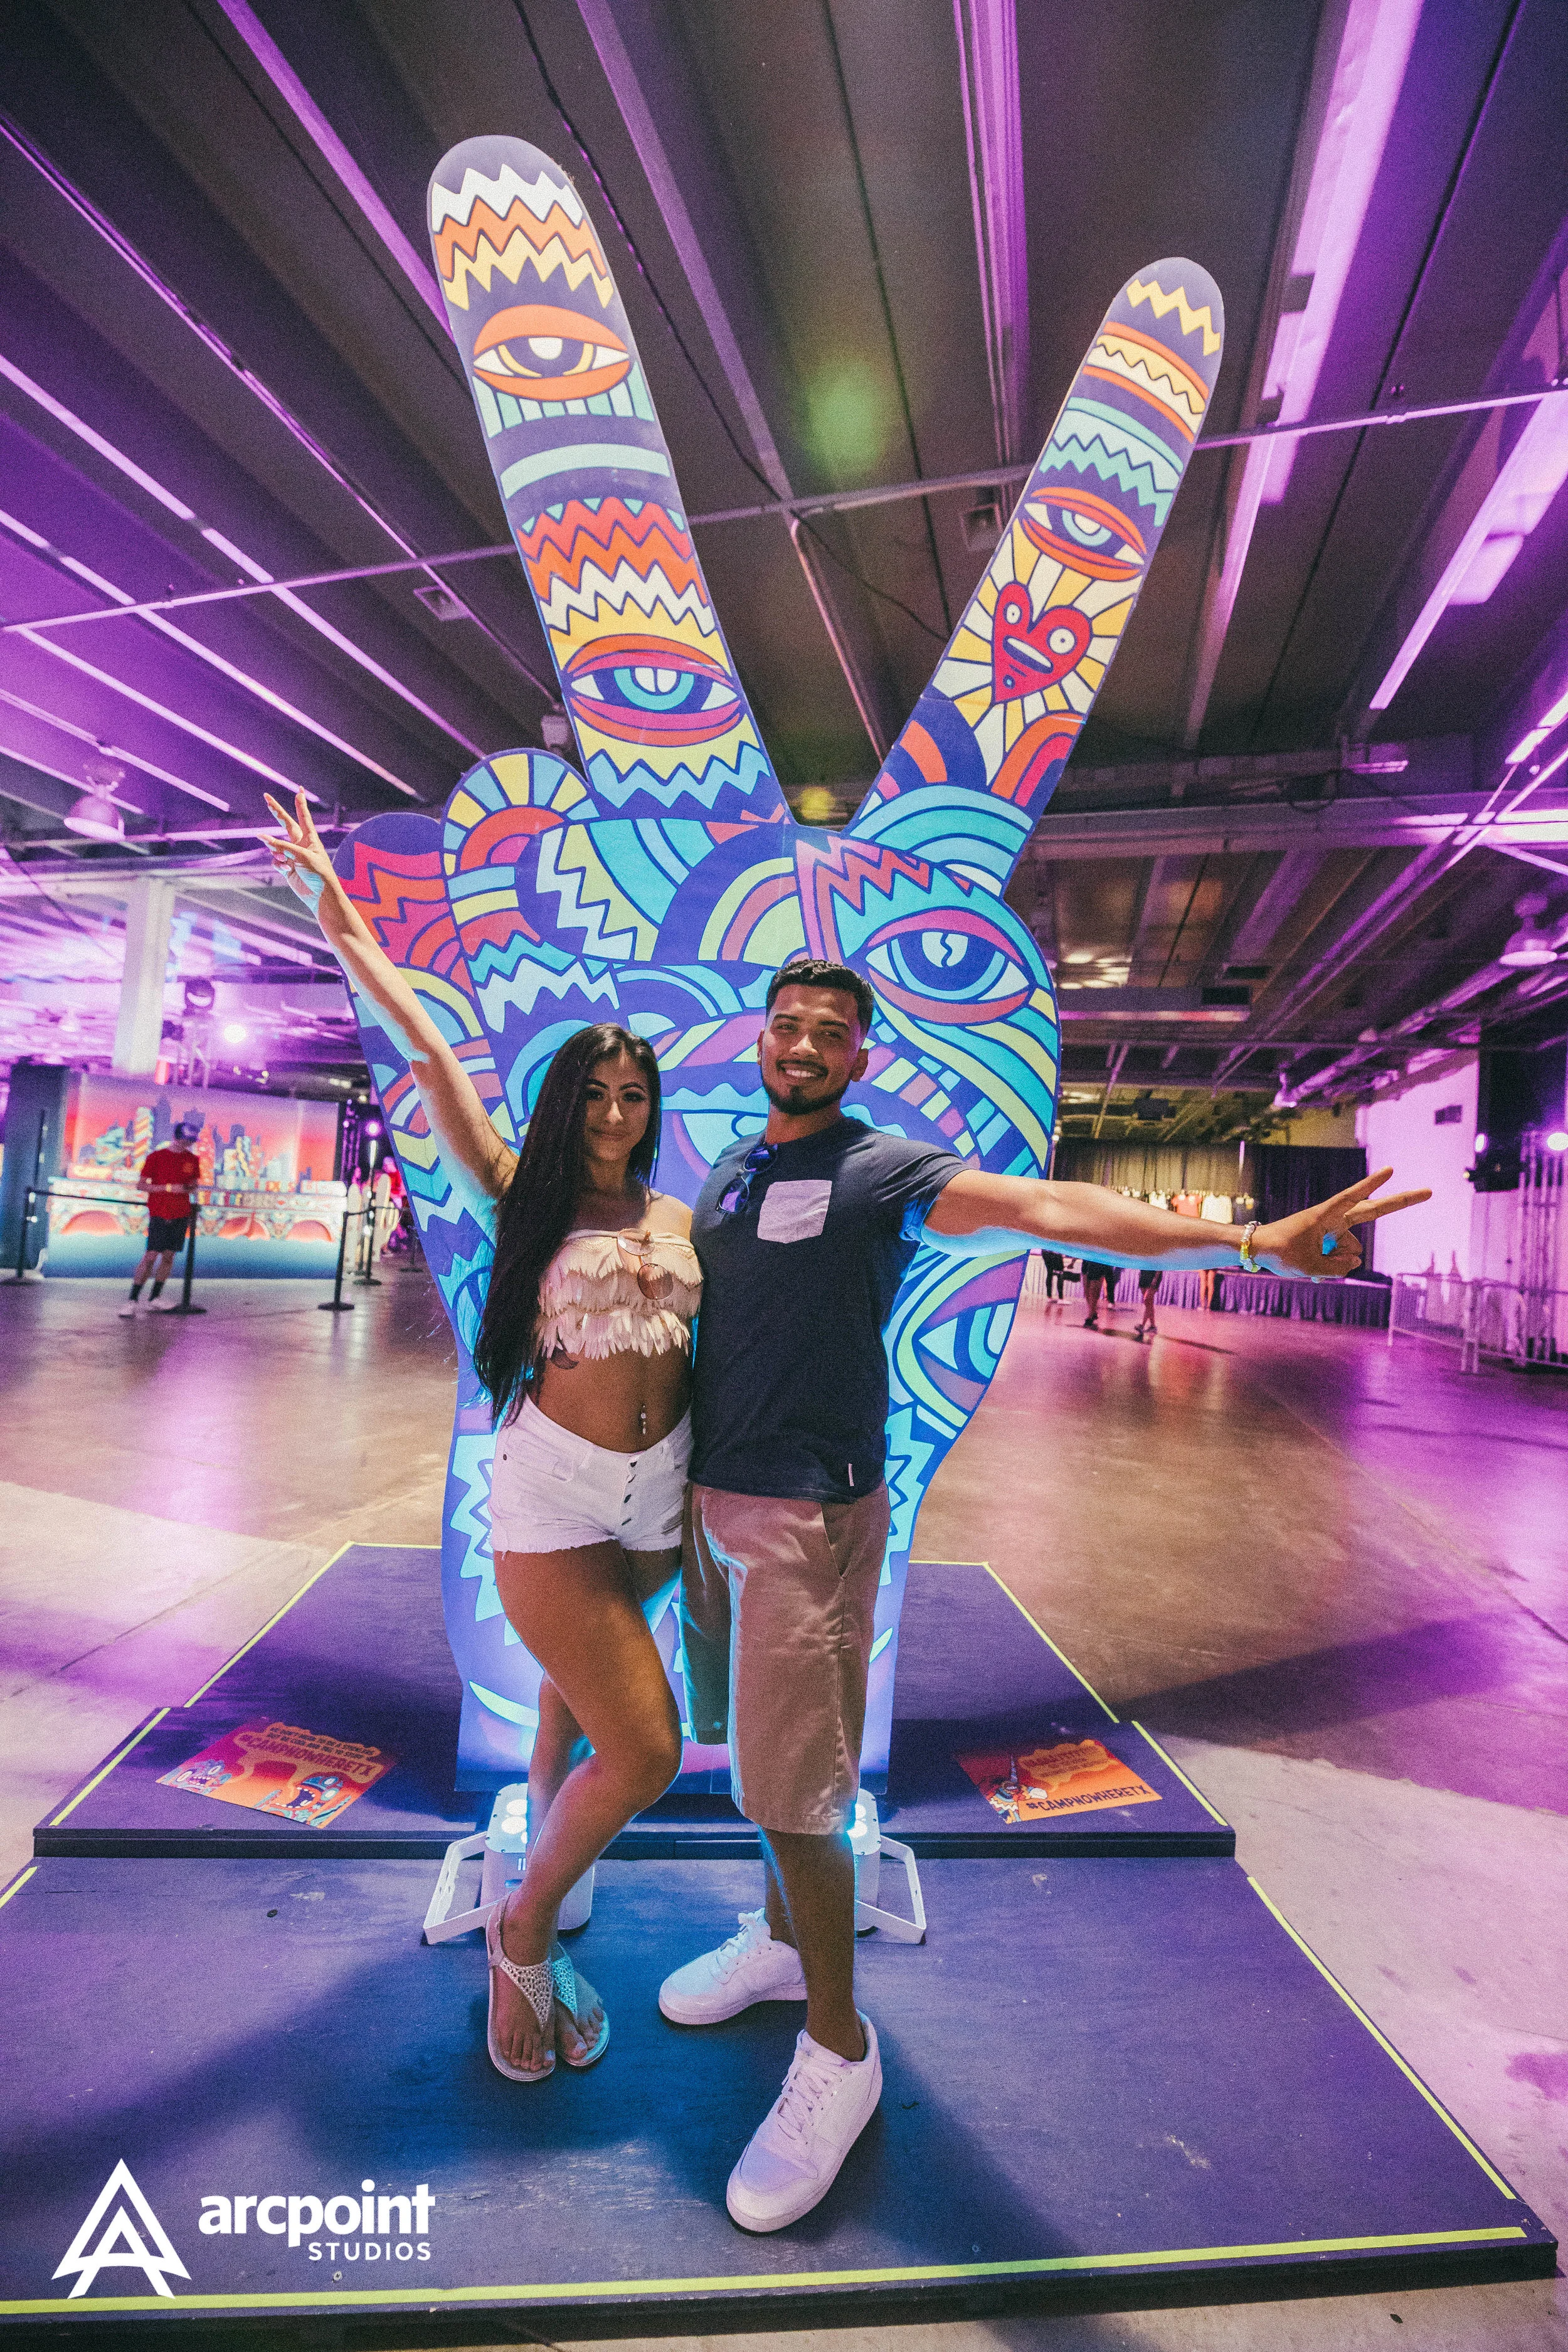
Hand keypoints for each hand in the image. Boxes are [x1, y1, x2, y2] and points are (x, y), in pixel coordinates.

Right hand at [263, 791, 333, 908]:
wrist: (320, 896)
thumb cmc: (318, 874)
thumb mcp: (301, 856)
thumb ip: (281, 846)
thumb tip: (262, 838)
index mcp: (311, 838)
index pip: (304, 817)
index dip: (301, 804)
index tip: (299, 790)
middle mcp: (301, 844)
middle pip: (286, 823)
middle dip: (276, 811)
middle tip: (266, 796)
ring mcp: (292, 855)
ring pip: (276, 846)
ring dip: (277, 851)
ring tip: (285, 860)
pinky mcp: (286, 867)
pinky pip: (275, 860)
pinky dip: (277, 863)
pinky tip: (285, 869)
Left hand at [1254, 1167, 1431, 1278]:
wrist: (1257, 1250)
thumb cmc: (1280, 1253)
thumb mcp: (1309, 1267)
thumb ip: (1338, 1268)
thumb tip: (1356, 1261)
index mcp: (1326, 1216)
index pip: (1354, 1197)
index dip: (1373, 1184)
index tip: (1391, 1169)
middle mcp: (1334, 1219)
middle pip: (1373, 1211)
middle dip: (1400, 1202)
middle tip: (1428, 1191)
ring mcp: (1333, 1230)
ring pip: (1350, 1251)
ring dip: (1336, 1262)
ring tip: (1308, 1259)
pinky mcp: (1328, 1241)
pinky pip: (1339, 1258)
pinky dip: (1330, 1265)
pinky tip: (1312, 1269)